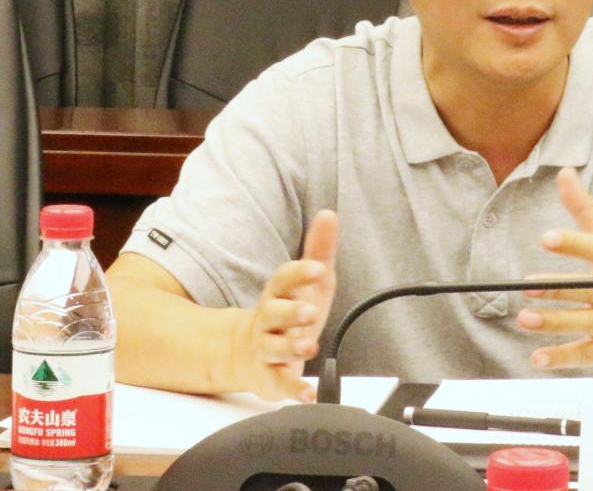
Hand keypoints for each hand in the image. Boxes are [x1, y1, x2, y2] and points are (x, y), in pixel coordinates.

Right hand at [232, 210, 338, 401]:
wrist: (248, 353)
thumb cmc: (287, 313)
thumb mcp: (307, 281)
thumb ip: (319, 250)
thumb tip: (329, 215)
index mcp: (278, 294)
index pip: (283, 279)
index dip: (300, 273)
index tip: (319, 268)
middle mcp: (268, 321)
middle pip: (274, 314)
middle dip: (291, 312)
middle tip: (310, 310)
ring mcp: (267, 349)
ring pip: (274, 348)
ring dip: (291, 347)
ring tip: (310, 345)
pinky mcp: (270, 376)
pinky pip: (280, 383)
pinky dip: (294, 388)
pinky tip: (309, 393)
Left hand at [517, 168, 592, 375]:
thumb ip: (586, 209)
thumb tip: (563, 171)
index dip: (574, 245)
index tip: (547, 238)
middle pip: (590, 289)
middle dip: (560, 288)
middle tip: (528, 284)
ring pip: (586, 323)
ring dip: (555, 322)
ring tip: (524, 318)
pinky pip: (586, 354)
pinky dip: (562, 357)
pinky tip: (537, 358)